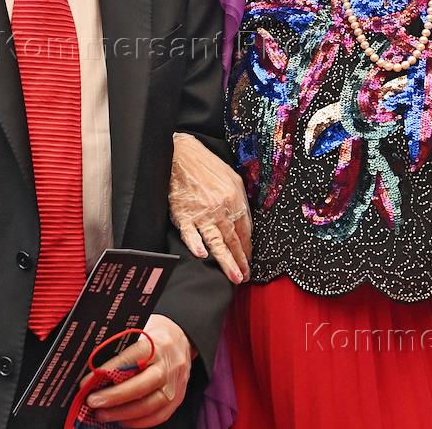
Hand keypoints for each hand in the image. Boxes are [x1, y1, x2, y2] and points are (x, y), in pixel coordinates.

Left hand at [81, 314, 192, 427]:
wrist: (183, 339)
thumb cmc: (155, 336)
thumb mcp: (139, 331)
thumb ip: (121, 348)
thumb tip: (92, 367)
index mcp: (157, 344)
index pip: (129, 360)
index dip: (106, 373)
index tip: (87, 383)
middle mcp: (168, 365)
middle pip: (140, 386)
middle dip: (113, 397)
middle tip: (92, 402)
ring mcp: (175, 383)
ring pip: (149, 405)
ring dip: (123, 413)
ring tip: (102, 414)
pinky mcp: (178, 398)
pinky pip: (159, 415)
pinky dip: (138, 422)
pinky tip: (122, 420)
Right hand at [169, 132, 251, 282]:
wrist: (182, 155)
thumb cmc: (207, 166)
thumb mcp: (233, 179)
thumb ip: (241, 201)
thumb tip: (245, 225)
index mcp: (235, 200)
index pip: (245, 231)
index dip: (248, 248)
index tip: (249, 262)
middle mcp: (220, 208)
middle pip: (233, 240)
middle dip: (241, 261)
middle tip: (245, 277)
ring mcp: (201, 213)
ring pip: (217, 242)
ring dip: (226, 261)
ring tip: (234, 277)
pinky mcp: (183, 214)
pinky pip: (190, 233)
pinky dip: (195, 244)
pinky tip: (201, 255)